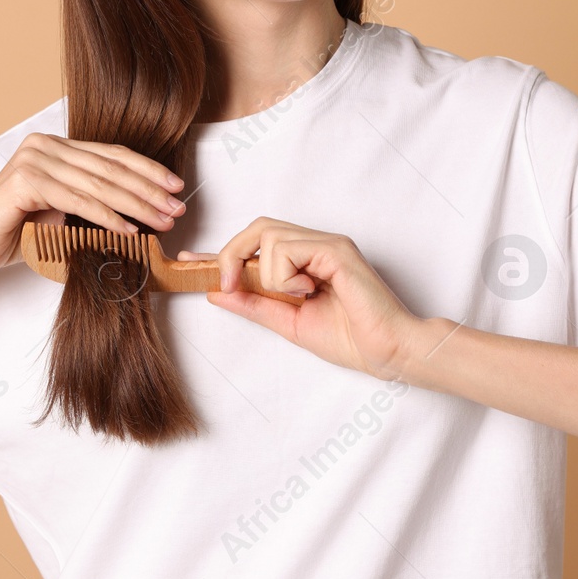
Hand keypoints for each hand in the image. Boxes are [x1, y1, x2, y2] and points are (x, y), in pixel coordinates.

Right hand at [0, 133, 187, 282]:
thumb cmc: (16, 234)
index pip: (112, 155)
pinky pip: (78, 200)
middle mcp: (44, 145)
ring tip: (162, 222)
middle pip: (110, 168)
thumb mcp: (64, 213)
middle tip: (177, 208)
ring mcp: (33, 159)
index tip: (176, 188)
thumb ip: (94, 201)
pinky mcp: (25, 181)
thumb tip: (145, 208)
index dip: (148, 171)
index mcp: (55, 146)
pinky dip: (107, 216)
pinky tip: (129, 230)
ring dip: (136, 205)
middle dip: (149, 190)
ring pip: (99, 184)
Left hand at [178, 217, 426, 380]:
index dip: (221, 251)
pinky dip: (286, 275)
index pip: (255, 243)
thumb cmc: (350, 339)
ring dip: (267, 273)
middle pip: (258, 226)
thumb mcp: (288, 323)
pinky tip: (308, 292)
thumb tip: (216, 292)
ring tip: (294, 296)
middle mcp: (315, 244)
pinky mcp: (336, 249)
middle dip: (232, 253)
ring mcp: (327, 243)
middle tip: (228, 284)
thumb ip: (255, 304)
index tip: (190, 263)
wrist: (387, 352)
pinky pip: (289, 248)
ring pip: (269, 236)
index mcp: (305, 260)